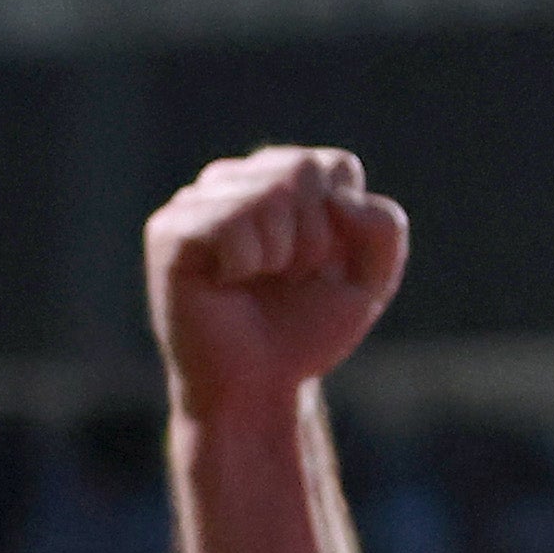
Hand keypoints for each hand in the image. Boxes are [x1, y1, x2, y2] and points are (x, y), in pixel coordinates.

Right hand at [146, 147, 408, 416]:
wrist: (260, 385)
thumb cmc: (305, 330)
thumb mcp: (369, 282)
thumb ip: (384, 228)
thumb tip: (339, 198)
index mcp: (280, 180)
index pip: (335, 167)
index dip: (343, 229)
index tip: (321, 267)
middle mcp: (235, 180)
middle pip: (302, 171)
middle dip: (314, 240)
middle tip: (288, 280)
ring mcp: (198, 200)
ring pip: (269, 194)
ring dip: (280, 256)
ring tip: (257, 283)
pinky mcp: (170, 228)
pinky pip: (231, 223)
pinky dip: (245, 263)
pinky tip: (227, 283)